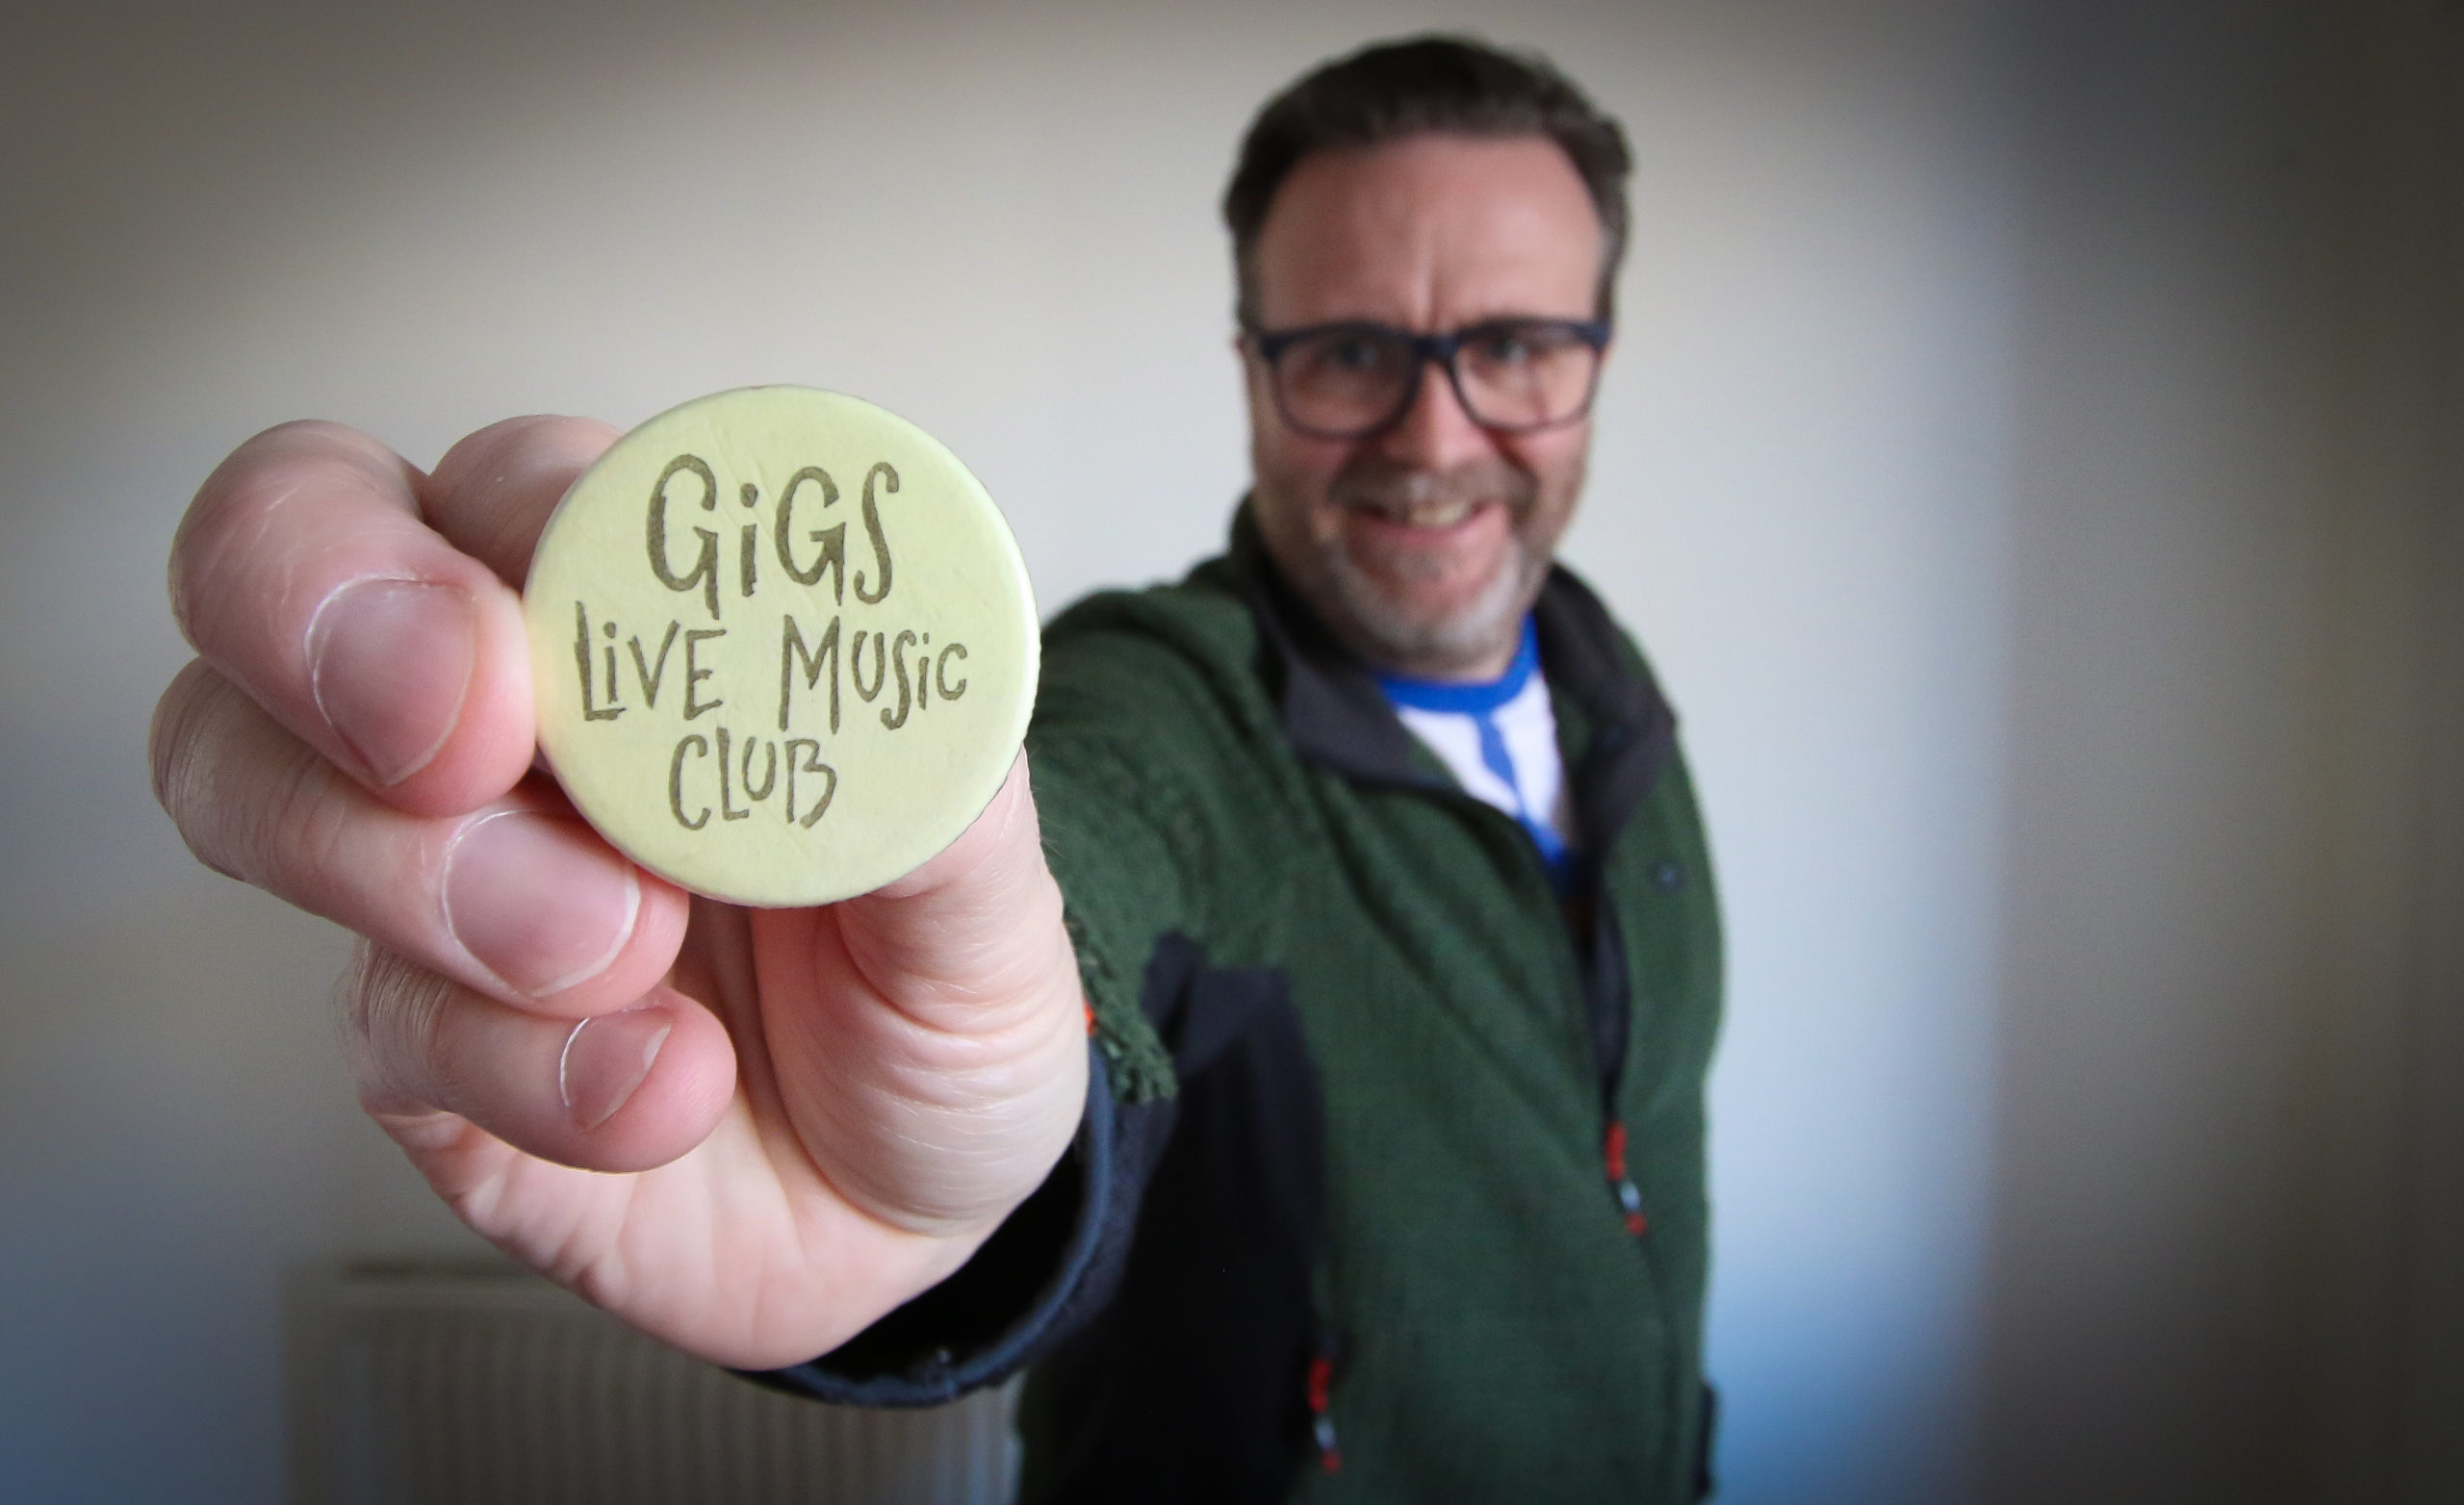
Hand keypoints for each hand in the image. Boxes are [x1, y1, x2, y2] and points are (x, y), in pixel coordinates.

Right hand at [151, 418, 1088, 1368]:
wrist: (920, 1206)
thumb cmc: (932, 986)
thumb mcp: (991, 879)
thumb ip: (937, 776)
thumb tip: (906, 683)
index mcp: (640, 612)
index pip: (504, 482)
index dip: (509, 517)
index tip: (571, 618)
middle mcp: (497, 716)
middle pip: (269, 564)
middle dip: (327, 624)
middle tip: (466, 749)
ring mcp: (423, 878)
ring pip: (253, 783)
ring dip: (429, 872)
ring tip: (627, 957)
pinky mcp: (411, 1050)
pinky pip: (389, 1027)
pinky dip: (526, 1067)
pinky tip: (665, 1092)